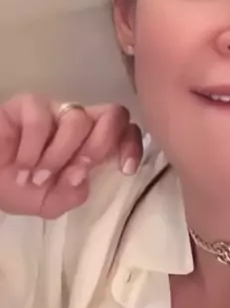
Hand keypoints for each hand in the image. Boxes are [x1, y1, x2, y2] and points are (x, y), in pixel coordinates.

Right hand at [0, 95, 142, 218]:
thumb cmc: (18, 188)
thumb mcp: (51, 202)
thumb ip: (73, 194)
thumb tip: (83, 178)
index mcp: (91, 143)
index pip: (125, 130)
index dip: (131, 145)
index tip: (125, 169)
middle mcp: (78, 122)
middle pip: (113, 115)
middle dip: (98, 147)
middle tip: (74, 172)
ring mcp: (54, 110)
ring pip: (78, 120)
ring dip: (58, 156)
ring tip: (37, 178)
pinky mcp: (27, 104)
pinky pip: (41, 119)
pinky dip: (32, 149)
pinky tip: (21, 166)